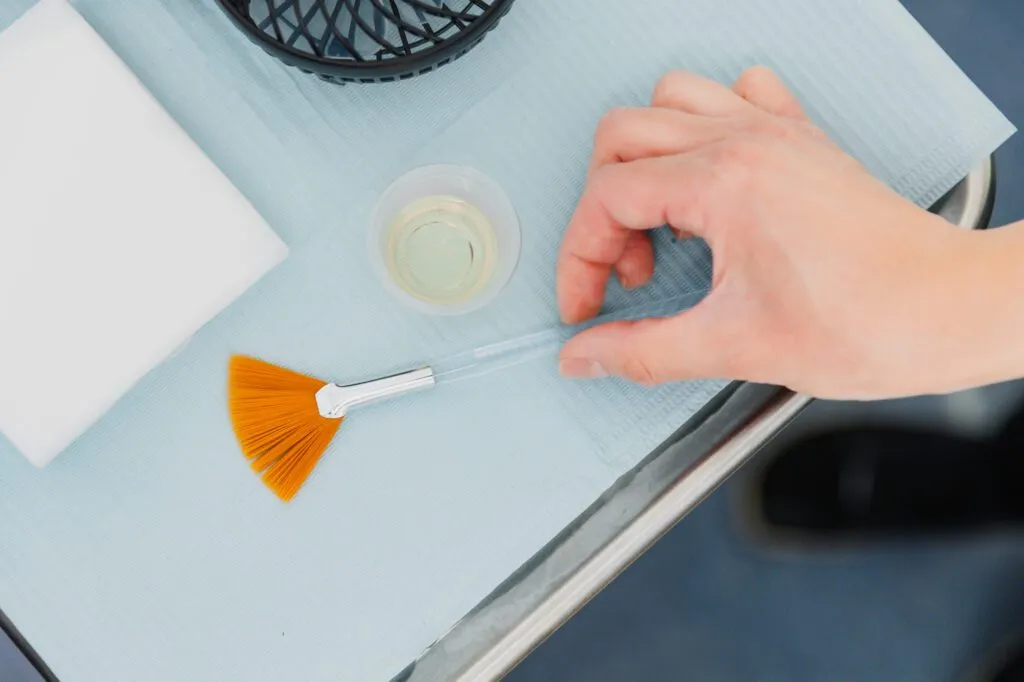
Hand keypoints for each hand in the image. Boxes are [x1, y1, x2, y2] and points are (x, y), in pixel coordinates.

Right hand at [556, 66, 1018, 399]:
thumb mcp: (735, 347)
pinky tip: (710, 178)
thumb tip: (584, 355)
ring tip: (660, 223)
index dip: (579, 259)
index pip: (606, 198)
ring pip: (672, 100)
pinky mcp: (803, 142)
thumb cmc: (870, 322)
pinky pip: (739, 93)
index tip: (586, 306)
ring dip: (643, 158)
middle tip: (626, 271)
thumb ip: (641, 350)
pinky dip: (708, 122)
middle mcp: (746, 142)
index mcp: (723, 183)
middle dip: (602, 209)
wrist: (951, 311)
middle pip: (622, 136)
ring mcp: (777, 134)